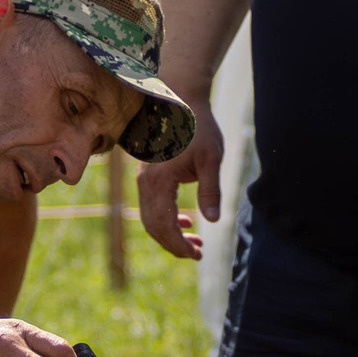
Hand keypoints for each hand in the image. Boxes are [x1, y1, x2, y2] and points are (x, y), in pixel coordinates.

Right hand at [137, 95, 220, 260]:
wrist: (182, 101)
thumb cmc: (198, 128)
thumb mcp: (211, 159)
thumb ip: (211, 190)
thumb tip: (213, 221)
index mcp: (159, 182)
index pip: (164, 225)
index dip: (179, 245)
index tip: (198, 255)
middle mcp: (145, 183)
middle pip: (153, 226)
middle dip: (174, 245)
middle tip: (198, 254)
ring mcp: (144, 180)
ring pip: (151, 218)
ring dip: (170, 234)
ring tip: (195, 244)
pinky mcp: (149, 176)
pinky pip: (152, 206)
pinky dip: (167, 219)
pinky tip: (187, 221)